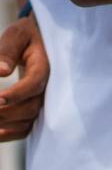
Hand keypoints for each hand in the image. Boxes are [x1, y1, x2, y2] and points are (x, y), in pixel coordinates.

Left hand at [0, 16, 48, 140]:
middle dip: (5, 112)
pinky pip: (27, 127)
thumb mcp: (17, 35)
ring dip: (5, 124)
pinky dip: (10, 134)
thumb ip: (7, 50)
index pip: (35, 83)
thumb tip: (0, 71)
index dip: (17, 93)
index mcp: (45, 66)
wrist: (42, 40)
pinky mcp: (36, 107)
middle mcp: (48, 86)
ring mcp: (44, 99)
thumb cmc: (27, 35)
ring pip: (29, 120)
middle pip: (32, 107)